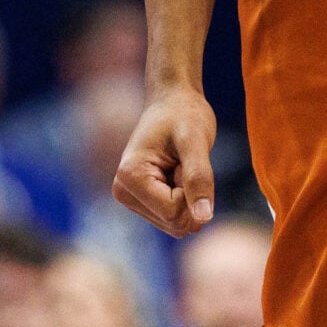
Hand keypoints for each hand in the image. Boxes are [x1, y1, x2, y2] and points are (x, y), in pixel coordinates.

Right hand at [114, 84, 216, 235]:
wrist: (173, 101)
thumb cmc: (184, 114)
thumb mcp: (196, 141)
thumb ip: (199, 178)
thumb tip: (204, 218)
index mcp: (129, 176)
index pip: (173, 213)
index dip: (191, 190)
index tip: (184, 160)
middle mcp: (123, 191)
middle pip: (174, 223)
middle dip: (189, 195)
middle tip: (182, 162)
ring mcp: (130, 198)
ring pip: (175, 225)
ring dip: (188, 197)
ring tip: (179, 166)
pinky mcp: (141, 202)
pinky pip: (174, 220)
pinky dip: (185, 199)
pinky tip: (176, 174)